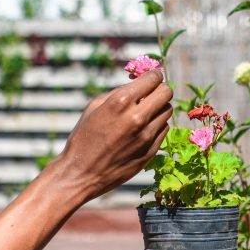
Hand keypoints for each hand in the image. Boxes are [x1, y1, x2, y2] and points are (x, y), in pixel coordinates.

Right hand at [48, 71, 171, 201]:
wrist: (81, 173)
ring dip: (159, 108)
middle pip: (166, 93)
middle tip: (153, 92)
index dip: (154, 75)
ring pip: (167, 111)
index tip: (152, 76)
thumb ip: (118, 93)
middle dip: (161, 89)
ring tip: (145, 112)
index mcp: (120, 102)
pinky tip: (143, 128)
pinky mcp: (150, 151)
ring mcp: (146, 136)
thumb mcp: (94, 107)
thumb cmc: (83, 137)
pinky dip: (157, 125)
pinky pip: (163, 130)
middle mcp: (137, 117)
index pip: (153, 79)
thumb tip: (139, 83)